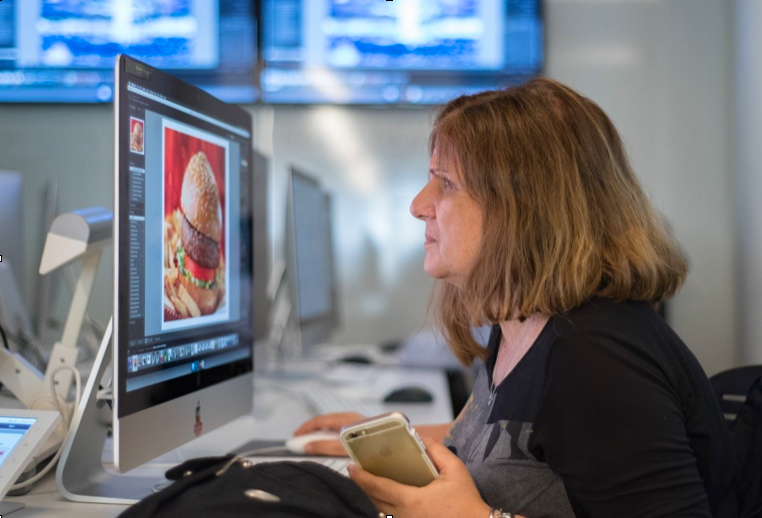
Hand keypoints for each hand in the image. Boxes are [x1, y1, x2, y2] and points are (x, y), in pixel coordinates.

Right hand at [292, 412, 364, 455]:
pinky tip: (331, 442)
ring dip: (321, 432)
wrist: (392, 443)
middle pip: (325, 421)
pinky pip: (340, 428)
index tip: (295, 436)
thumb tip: (308, 446)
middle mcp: (349, 417)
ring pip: (332, 425)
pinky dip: (330, 434)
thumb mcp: (342, 447)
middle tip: (301, 439)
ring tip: (313, 441)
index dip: (305, 428)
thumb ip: (324, 446)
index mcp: (343, 418)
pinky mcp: (360, 427)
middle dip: (311, 430)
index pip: (318, 420)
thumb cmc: (370, 443)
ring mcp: (355, 421)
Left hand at [348, 437, 490, 517]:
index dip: (361, 477)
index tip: (351, 467)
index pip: (378, 487)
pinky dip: (385, 508)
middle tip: (356, 471)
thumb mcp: (455, 469)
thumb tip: (420, 439)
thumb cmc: (467, 502)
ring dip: (373, 497)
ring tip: (369, 482)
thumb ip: (436, 450)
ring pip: (382, 511)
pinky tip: (386, 498)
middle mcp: (405, 517)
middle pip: (375, 500)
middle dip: (363, 485)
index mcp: (412, 500)